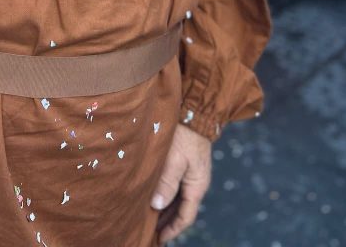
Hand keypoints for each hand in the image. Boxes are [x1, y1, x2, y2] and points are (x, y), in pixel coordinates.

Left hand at [150, 124, 211, 242]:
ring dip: (165, 207)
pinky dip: (165, 193)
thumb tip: (157, 205)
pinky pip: (175, 185)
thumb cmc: (185, 135)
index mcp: (197, 186)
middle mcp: (196, 182)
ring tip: (149, 216)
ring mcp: (191, 173)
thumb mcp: (175, 160)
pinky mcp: (185, 163)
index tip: (159, 238)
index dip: (173, 229)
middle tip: (150, 230)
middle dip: (167, 221)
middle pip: (181, 209)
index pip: (186, 216)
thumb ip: (166, 182)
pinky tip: (153, 194)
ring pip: (177, 197)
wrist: (194, 110)